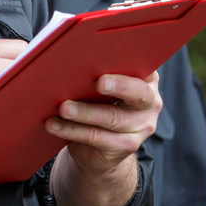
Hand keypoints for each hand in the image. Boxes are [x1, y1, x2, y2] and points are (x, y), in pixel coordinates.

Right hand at [0, 38, 25, 168]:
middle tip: (34, 99)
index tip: (34, 80)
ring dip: (27, 96)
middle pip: (26, 62)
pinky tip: (14, 122)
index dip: (30, 65)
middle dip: (33, 80)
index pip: (20, 48)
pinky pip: (11, 100)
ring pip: (22, 81)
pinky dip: (16, 110)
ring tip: (24, 111)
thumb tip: (21, 76)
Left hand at [46, 70, 161, 205]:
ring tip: (64, 107)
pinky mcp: (126, 147)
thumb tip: (73, 58)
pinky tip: (54, 125)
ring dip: (84, 112)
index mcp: (147, 79)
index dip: (132, 62)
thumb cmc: (98, 103)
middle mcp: (151, 102)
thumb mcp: (102, 87)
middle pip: (138, 94)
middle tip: (99, 82)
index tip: (115, 59)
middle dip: (120, 86)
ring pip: (112, 118)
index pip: (144, 66)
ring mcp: (141, 127)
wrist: (99, 148)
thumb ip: (98, 71)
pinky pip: (97, 137)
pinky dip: (72, 130)